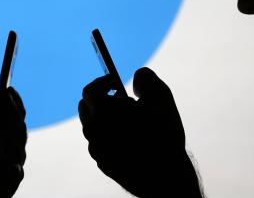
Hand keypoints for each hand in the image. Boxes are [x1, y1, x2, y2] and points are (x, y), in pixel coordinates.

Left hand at [78, 67, 200, 197]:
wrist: (166, 176)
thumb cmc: (163, 133)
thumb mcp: (160, 95)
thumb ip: (145, 77)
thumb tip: (135, 80)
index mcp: (102, 111)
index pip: (90, 90)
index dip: (103, 82)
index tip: (114, 81)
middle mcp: (93, 131)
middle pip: (87, 107)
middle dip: (102, 99)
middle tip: (120, 98)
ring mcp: (96, 149)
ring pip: (94, 126)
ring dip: (106, 118)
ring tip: (127, 118)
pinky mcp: (102, 164)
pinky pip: (101, 143)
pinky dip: (110, 136)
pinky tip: (128, 136)